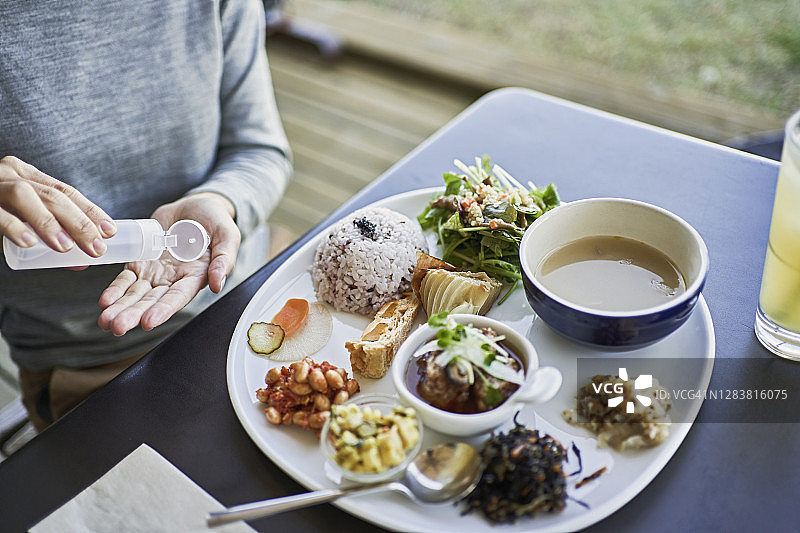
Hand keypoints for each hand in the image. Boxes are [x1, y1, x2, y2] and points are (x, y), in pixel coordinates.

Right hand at [0, 156, 115, 255]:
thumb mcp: (23, 221)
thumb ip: (51, 238)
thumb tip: (81, 262)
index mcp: (27, 175)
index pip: (66, 191)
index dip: (90, 211)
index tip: (110, 231)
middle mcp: (11, 175)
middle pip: (53, 195)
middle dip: (79, 222)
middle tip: (95, 247)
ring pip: (25, 196)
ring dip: (49, 222)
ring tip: (65, 246)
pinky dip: (15, 227)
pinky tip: (29, 242)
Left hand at [97, 192, 239, 334]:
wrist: (197, 208)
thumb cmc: (216, 222)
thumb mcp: (228, 236)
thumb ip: (225, 259)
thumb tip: (218, 284)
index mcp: (196, 276)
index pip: (178, 297)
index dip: (163, 309)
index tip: (148, 321)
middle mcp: (174, 280)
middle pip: (152, 301)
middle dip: (134, 314)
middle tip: (116, 326)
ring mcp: (156, 273)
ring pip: (135, 294)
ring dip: (120, 308)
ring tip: (104, 321)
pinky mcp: (141, 262)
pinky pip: (125, 278)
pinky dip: (115, 289)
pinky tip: (105, 301)